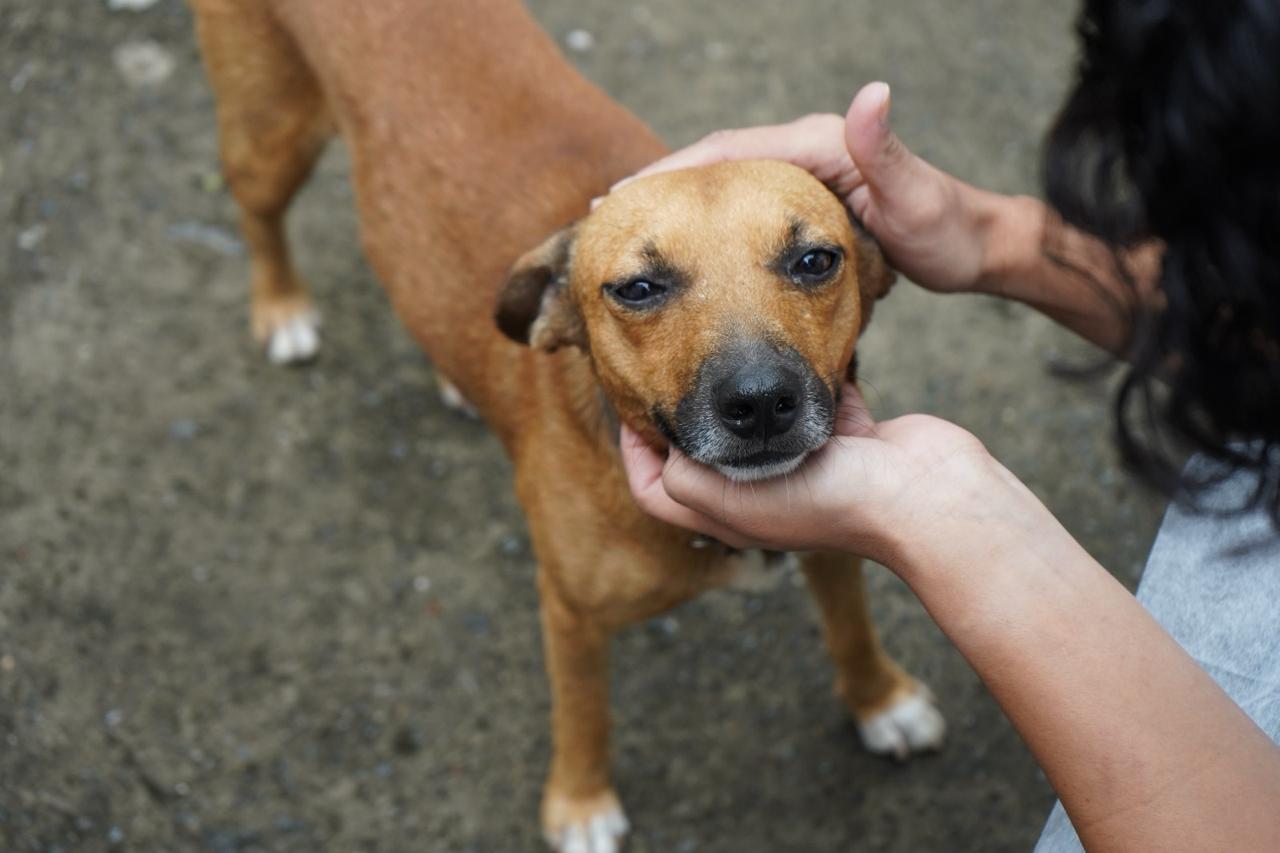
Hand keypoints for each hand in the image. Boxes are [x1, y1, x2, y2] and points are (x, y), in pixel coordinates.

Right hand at [613, 82, 1009, 295]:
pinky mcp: (802, 199)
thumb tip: (872, 95)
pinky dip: (705, 217)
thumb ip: (886, 151)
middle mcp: (805, 149)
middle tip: (610, 209)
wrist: (972, 247)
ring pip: (723, 183)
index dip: (677, 171)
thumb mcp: (917, 198)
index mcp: (818, 144)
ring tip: (629, 223)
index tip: (630, 195)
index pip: (731, 149)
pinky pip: (740, 204)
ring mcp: (803, 172)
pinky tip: (682, 242)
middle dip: (663, 183)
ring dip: (678, 200)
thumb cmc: (947, 230)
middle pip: (716, 160)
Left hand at [620, 384, 1006, 567]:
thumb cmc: (827, 502)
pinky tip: (797, 348)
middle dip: (690, 416)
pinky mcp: (849, 437)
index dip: (637, 454)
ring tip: (729, 354)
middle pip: (709, 457)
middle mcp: (765, 492)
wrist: (919, 493)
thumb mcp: (730, 500)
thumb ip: (683, 478)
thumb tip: (669, 448)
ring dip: (748, 397)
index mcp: (731, 515)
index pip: (660, 493)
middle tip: (674, 366)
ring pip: (763, 426)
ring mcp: (809, 465)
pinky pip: (816, 404)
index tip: (634, 408)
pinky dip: (807, 379)